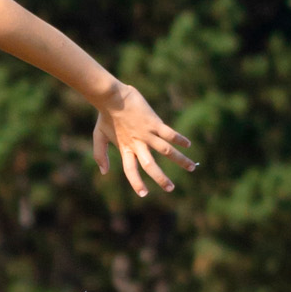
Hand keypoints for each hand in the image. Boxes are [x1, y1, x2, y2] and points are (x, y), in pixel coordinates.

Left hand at [90, 82, 196, 196]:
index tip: (144, 194)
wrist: (111, 97)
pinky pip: (170, 133)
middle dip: (161, 178)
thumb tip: (104, 172)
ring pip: (166, 151)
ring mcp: (147, 133)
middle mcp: (138, 144)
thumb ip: (100, 154)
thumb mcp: (99, 136)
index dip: (136, 183)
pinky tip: (188, 145)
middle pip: (150, 165)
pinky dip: (180, 139)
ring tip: (191, 167)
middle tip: (171, 188)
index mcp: (125, 148)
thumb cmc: (105, 115)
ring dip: (180, 160)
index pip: (131, 170)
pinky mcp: (155, 122)